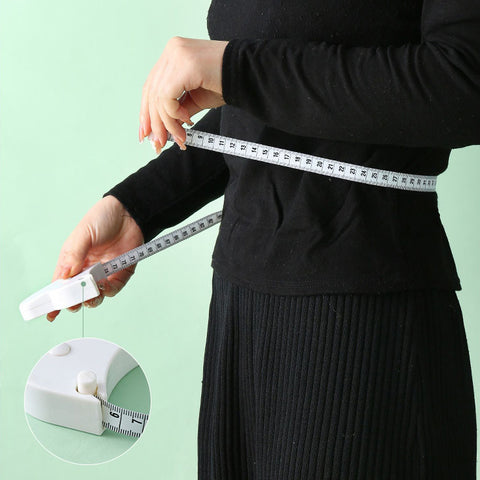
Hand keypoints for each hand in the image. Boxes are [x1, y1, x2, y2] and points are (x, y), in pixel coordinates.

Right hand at [46, 195, 143, 320]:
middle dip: (74, 302)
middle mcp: (87, 269)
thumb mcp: (83, 234)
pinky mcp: (120, 273)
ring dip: (92, 298)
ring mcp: (104, 273)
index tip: (51, 314)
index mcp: (72, 260)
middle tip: (74, 303)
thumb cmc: (103, 218)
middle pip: (77, 293)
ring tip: (91, 292)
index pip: (61, 283)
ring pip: (95, 295)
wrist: (130, 213)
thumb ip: (74, 254)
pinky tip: (104, 285)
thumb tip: (65, 276)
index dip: (55, 299)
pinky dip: (108, 291)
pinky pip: (113, 289)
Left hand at [139, 37, 227, 152]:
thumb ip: (177, 110)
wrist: (249, 74)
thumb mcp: (196, 99)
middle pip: (151, 92)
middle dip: (155, 123)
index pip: (151, 86)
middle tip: (158, 144)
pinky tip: (188, 121)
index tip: (146, 134)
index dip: (146, 112)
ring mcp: (177, 55)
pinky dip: (174, 115)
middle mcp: (172, 50)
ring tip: (180, 139)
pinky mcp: (184, 65)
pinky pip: (168, 97)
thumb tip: (163, 130)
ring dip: (168, 124)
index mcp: (172, 54)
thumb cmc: (226, 84)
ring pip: (158, 98)